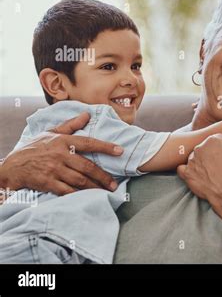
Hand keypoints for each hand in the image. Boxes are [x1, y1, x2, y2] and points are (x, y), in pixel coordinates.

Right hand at [0, 112, 122, 194]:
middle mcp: (60, 155)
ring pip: (80, 180)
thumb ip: (71, 125)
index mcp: (63, 141)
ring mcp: (53, 170)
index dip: (105, 146)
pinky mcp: (47, 183)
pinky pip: (67, 191)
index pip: (88, 142)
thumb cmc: (34, 148)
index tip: (120, 150)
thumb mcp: (51, 133)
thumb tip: (87, 115)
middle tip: (114, 184)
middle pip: (87, 167)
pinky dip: (79, 195)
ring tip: (106, 191)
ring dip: (95, 187)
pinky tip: (89, 198)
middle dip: (103, 176)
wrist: (11, 166)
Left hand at [177, 130, 221, 202]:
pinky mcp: (187, 173)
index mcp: (212, 139)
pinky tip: (195, 174)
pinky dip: (187, 170)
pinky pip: (182, 169)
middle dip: (213, 154)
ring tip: (211, 172)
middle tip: (221, 165)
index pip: (218, 140)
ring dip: (201, 162)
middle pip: (206, 148)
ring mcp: (192, 161)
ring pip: (195, 158)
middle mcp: (199, 147)